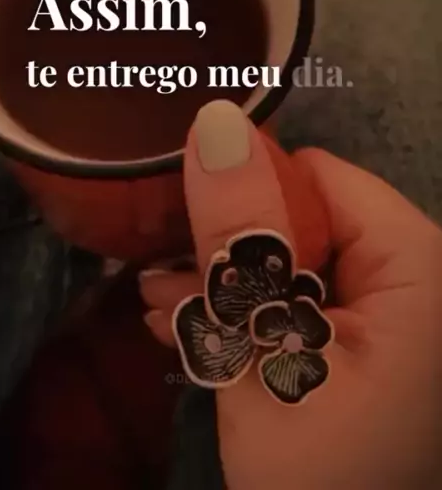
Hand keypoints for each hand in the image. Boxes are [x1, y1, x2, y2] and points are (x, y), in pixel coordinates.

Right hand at [140, 100, 441, 489]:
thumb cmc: (323, 477)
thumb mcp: (268, 356)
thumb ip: (240, 238)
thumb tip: (213, 120)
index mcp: (415, 263)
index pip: (316, 176)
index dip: (246, 195)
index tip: (184, 227)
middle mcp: (409, 277)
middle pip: (301, 221)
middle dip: (227, 249)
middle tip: (159, 278)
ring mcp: (385, 317)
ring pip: (292, 267)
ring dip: (226, 287)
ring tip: (161, 308)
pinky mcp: (361, 351)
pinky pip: (300, 308)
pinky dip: (250, 318)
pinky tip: (190, 329)